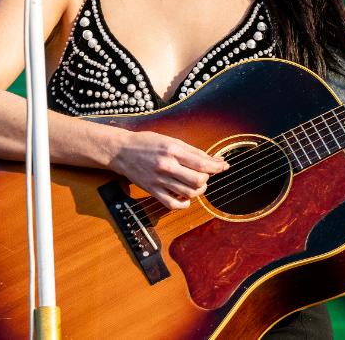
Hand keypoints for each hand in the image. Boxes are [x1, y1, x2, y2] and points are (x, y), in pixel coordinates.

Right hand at [109, 130, 227, 209]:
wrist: (121, 151)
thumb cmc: (146, 142)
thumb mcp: (170, 140)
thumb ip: (191, 151)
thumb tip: (211, 159)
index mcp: (172, 150)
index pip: (201, 163)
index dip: (217, 166)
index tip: (224, 166)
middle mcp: (166, 166)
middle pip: (198, 180)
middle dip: (207, 179)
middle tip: (205, 175)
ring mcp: (159, 180)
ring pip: (188, 193)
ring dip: (198, 191)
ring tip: (197, 185)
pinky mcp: (152, 191)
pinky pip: (173, 204)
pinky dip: (184, 204)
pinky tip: (185, 197)